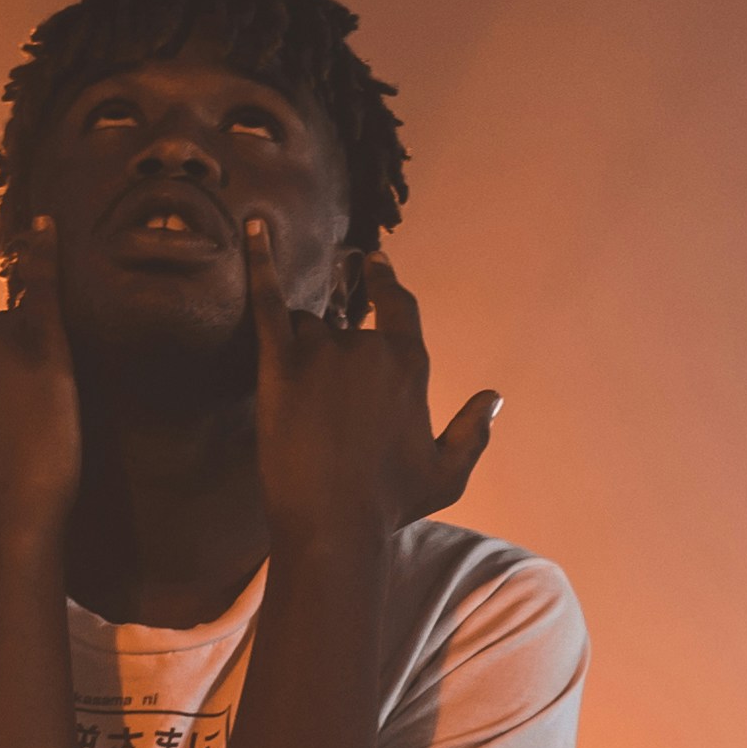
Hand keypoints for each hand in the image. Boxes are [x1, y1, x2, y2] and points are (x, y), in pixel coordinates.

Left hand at [240, 214, 497, 550]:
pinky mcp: (279, 363)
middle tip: (319, 393)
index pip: (398, 305)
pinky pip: (266, 300)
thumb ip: (474, 430)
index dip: (384, 282)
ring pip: (305, 325)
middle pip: (342, 325)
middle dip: (331, 353)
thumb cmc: (389, 503)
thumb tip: (494, 396)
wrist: (333, 523)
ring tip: (297, 400)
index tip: (374, 262)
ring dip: (301, 346)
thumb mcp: (446, 473)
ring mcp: (322, 351)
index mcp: (408, 364)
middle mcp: (368, 347)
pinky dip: (259, 260)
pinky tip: (251, 225)